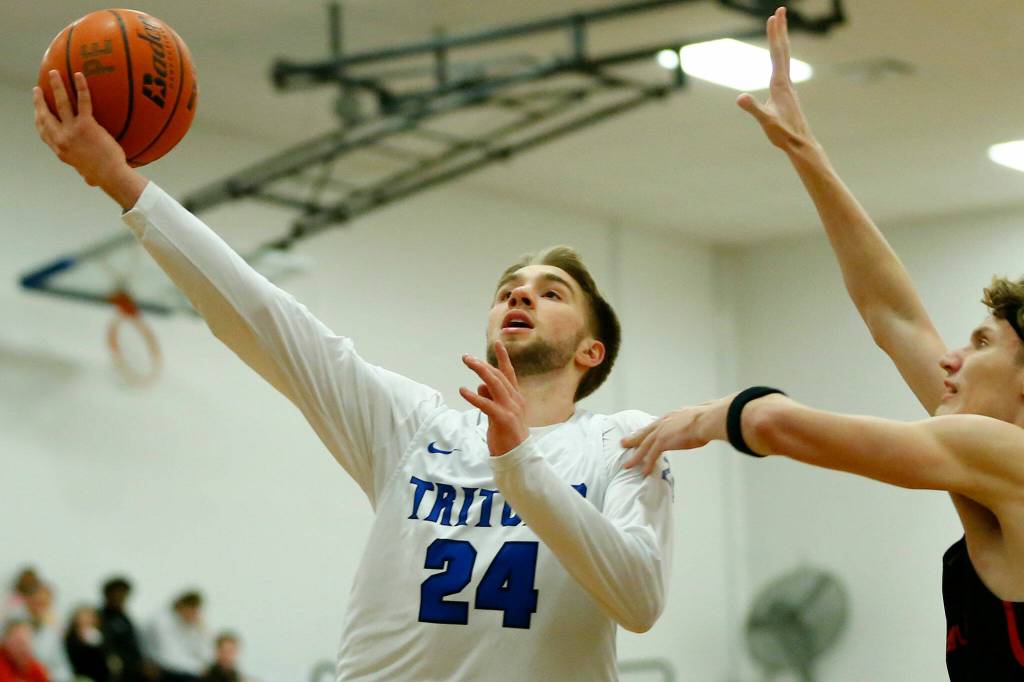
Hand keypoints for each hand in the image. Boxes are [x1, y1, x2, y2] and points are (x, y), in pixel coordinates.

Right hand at [33, 71, 142, 206]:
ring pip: (60, 103)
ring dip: (56, 86)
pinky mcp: (86, 125)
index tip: (36, 111)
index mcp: (60, 150)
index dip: (38, 119)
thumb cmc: (104, 177)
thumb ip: (85, 171)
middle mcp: (61, 139)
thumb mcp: (87, 175)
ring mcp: (72, 131)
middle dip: (39, 101)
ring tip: (54, 73)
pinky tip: (79, 75)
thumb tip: (89, 180)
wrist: (110, 175)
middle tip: (38, 90)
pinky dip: (81, 87)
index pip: (43, 132)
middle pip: (44, 115)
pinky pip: (83, 101)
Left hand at [460, 342, 528, 455]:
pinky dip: (474, 396)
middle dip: (482, 364)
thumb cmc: (508, 436)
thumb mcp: (499, 414)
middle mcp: (515, 400)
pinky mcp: (503, 419)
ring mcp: (510, 409)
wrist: (518, 457)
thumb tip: (480, 386)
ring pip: (494, 384)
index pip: (509, 374)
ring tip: (467, 363)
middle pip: (498, 376)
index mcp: (516, 398)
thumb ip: (491, 399)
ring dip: (480, 371)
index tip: (497, 343)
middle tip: (466, 358)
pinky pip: (487, 404)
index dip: (503, 358)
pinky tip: (463, 390)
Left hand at [621, 395, 732, 474]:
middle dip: (633, 439)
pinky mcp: (663, 441)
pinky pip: (652, 455)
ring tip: (627, 465)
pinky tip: (643, 471)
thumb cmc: (709, 418)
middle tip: (623, 443)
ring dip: (635, 456)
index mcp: (672, 416)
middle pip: (645, 433)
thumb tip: (701, 425)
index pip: (656, 425)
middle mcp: (664, 422)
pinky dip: (647, 463)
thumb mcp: (698, 417)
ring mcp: (662, 432)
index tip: (639, 434)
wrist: (708, 419)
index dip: (647, 430)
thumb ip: (694, 422)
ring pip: (644, 446)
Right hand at [736, 7, 814, 152]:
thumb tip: (739, 97)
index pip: (777, 54)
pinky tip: (778, 58)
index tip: (773, 17)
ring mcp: (787, 86)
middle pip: (783, 50)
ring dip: (781, 40)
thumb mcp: (765, 121)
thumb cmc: (783, 133)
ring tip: (779, 28)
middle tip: (780, 10)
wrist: (800, 143)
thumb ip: (753, 108)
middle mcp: (786, 81)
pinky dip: (780, 56)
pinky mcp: (786, 93)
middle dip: (781, 30)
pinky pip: (782, 67)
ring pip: (784, 58)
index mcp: (780, 84)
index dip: (774, 35)